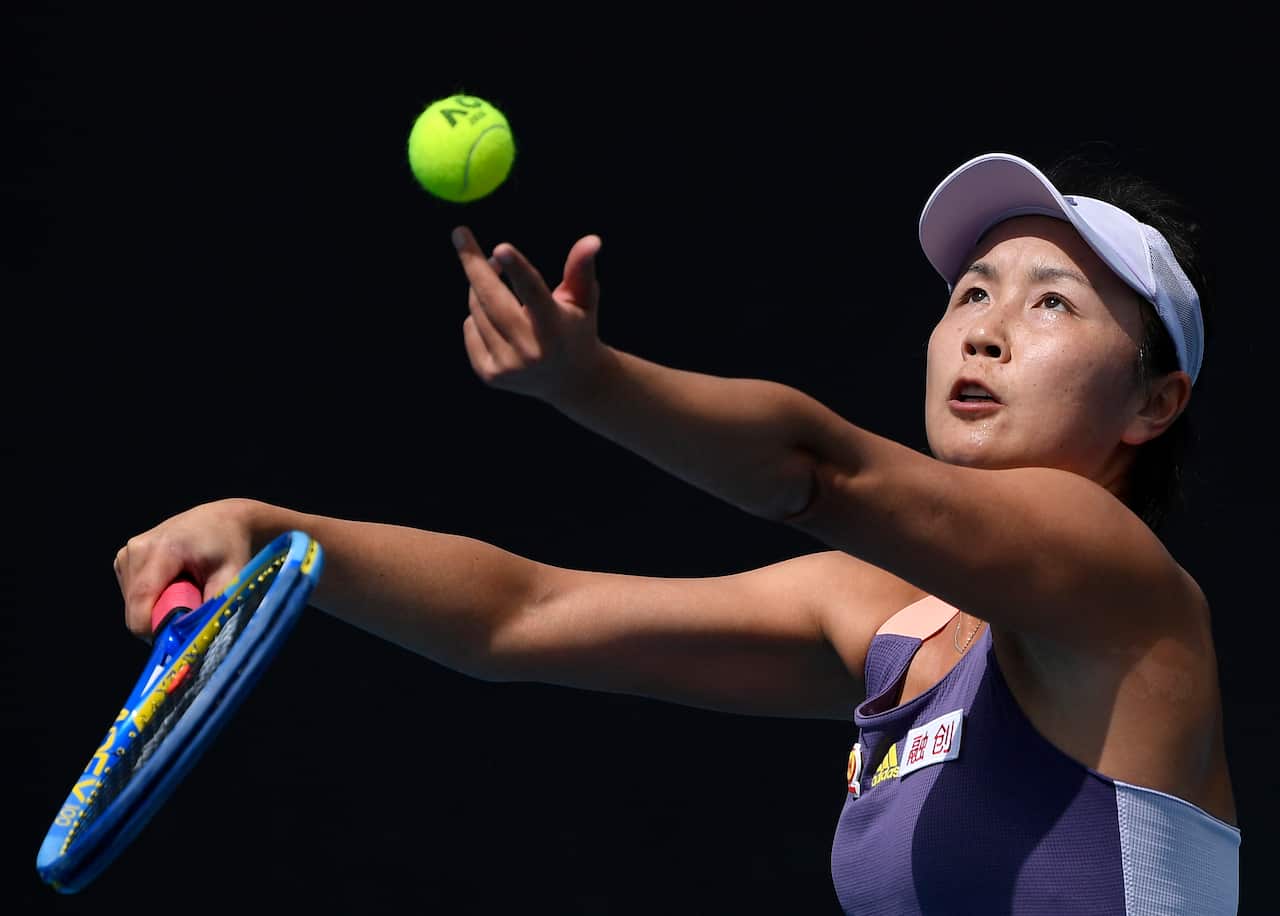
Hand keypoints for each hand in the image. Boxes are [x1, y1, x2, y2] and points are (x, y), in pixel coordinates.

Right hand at [112, 498, 259, 641]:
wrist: (222, 520)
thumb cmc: (231, 548)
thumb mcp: (232, 576)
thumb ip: (213, 608)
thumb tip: (195, 639)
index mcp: (161, 549)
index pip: (142, 604)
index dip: (157, 630)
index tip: (182, 635)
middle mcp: (136, 549)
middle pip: (135, 609)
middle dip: (163, 618)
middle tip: (194, 602)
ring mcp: (126, 554)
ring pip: (133, 606)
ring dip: (159, 608)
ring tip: (186, 588)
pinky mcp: (124, 560)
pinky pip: (133, 596)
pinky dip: (153, 598)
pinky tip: (174, 582)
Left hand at [453, 226, 607, 403]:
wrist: (572, 382)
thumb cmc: (577, 328)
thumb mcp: (584, 298)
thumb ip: (581, 268)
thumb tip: (592, 239)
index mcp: (555, 329)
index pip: (534, 293)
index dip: (518, 269)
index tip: (500, 247)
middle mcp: (530, 351)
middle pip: (492, 299)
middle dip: (474, 263)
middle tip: (460, 234)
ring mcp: (507, 367)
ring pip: (477, 310)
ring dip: (481, 290)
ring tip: (501, 287)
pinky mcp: (489, 375)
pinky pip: (470, 328)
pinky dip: (478, 317)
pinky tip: (500, 324)